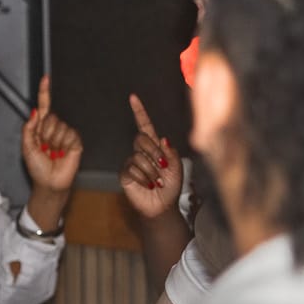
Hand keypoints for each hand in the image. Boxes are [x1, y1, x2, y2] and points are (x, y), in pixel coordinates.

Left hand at [21, 77, 80, 233]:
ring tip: (54, 152)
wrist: (50, 183)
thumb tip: (35, 112)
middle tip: (45, 147)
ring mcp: (65, 135)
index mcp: (41, 128)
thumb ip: (29, 128)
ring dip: (54, 141)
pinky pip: (69, 134)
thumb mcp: (27, 148)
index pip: (44, 106)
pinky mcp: (76, 141)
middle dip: (45, 133)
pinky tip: (63, 153)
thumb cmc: (37, 168)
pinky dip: (64, 144)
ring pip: (60, 126)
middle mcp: (54, 129)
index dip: (45, 92)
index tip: (46, 79)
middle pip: (51, 117)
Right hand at [119, 93, 181, 220]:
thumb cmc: (171, 186)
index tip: (133, 97)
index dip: (139, 112)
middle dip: (153, 152)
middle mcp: (141, 151)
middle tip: (162, 168)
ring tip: (156, 182)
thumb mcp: (177, 167)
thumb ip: (171, 152)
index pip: (145, 125)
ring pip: (138, 156)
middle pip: (141, 139)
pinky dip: (143, 179)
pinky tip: (148, 186)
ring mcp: (131, 162)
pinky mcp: (125, 174)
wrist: (162, 206)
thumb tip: (162, 140)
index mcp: (154, 146)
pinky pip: (132, 169)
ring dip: (151, 171)